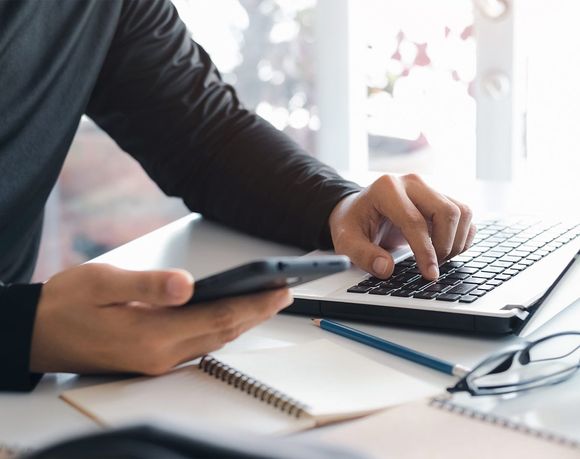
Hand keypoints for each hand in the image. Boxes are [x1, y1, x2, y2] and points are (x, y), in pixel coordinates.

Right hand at [30, 263, 291, 374]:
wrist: (37, 334)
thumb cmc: (66, 305)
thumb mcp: (102, 283)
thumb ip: (146, 285)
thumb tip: (186, 284)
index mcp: (151, 336)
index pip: (217, 317)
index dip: (253, 303)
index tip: (279, 289)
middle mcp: (160, 355)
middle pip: (223, 331)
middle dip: (258, 312)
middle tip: (285, 292)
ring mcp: (157, 361)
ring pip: (214, 340)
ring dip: (243, 321)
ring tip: (267, 301)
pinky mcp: (152, 359)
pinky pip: (199, 344)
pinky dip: (222, 328)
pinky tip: (230, 315)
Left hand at [328, 174, 475, 280]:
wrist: (357, 210)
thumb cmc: (352, 224)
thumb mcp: (346, 241)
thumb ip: (363, 255)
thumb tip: (385, 268)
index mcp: (386, 189)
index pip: (415, 221)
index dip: (425, 252)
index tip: (429, 274)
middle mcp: (411, 183)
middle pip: (447, 212)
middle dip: (445, 246)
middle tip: (432, 268)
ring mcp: (428, 188)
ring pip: (461, 212)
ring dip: (456, 241)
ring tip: (437, 260)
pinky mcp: (440, 197)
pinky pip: (465, 215)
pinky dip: (462, 236)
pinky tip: (445, 250)